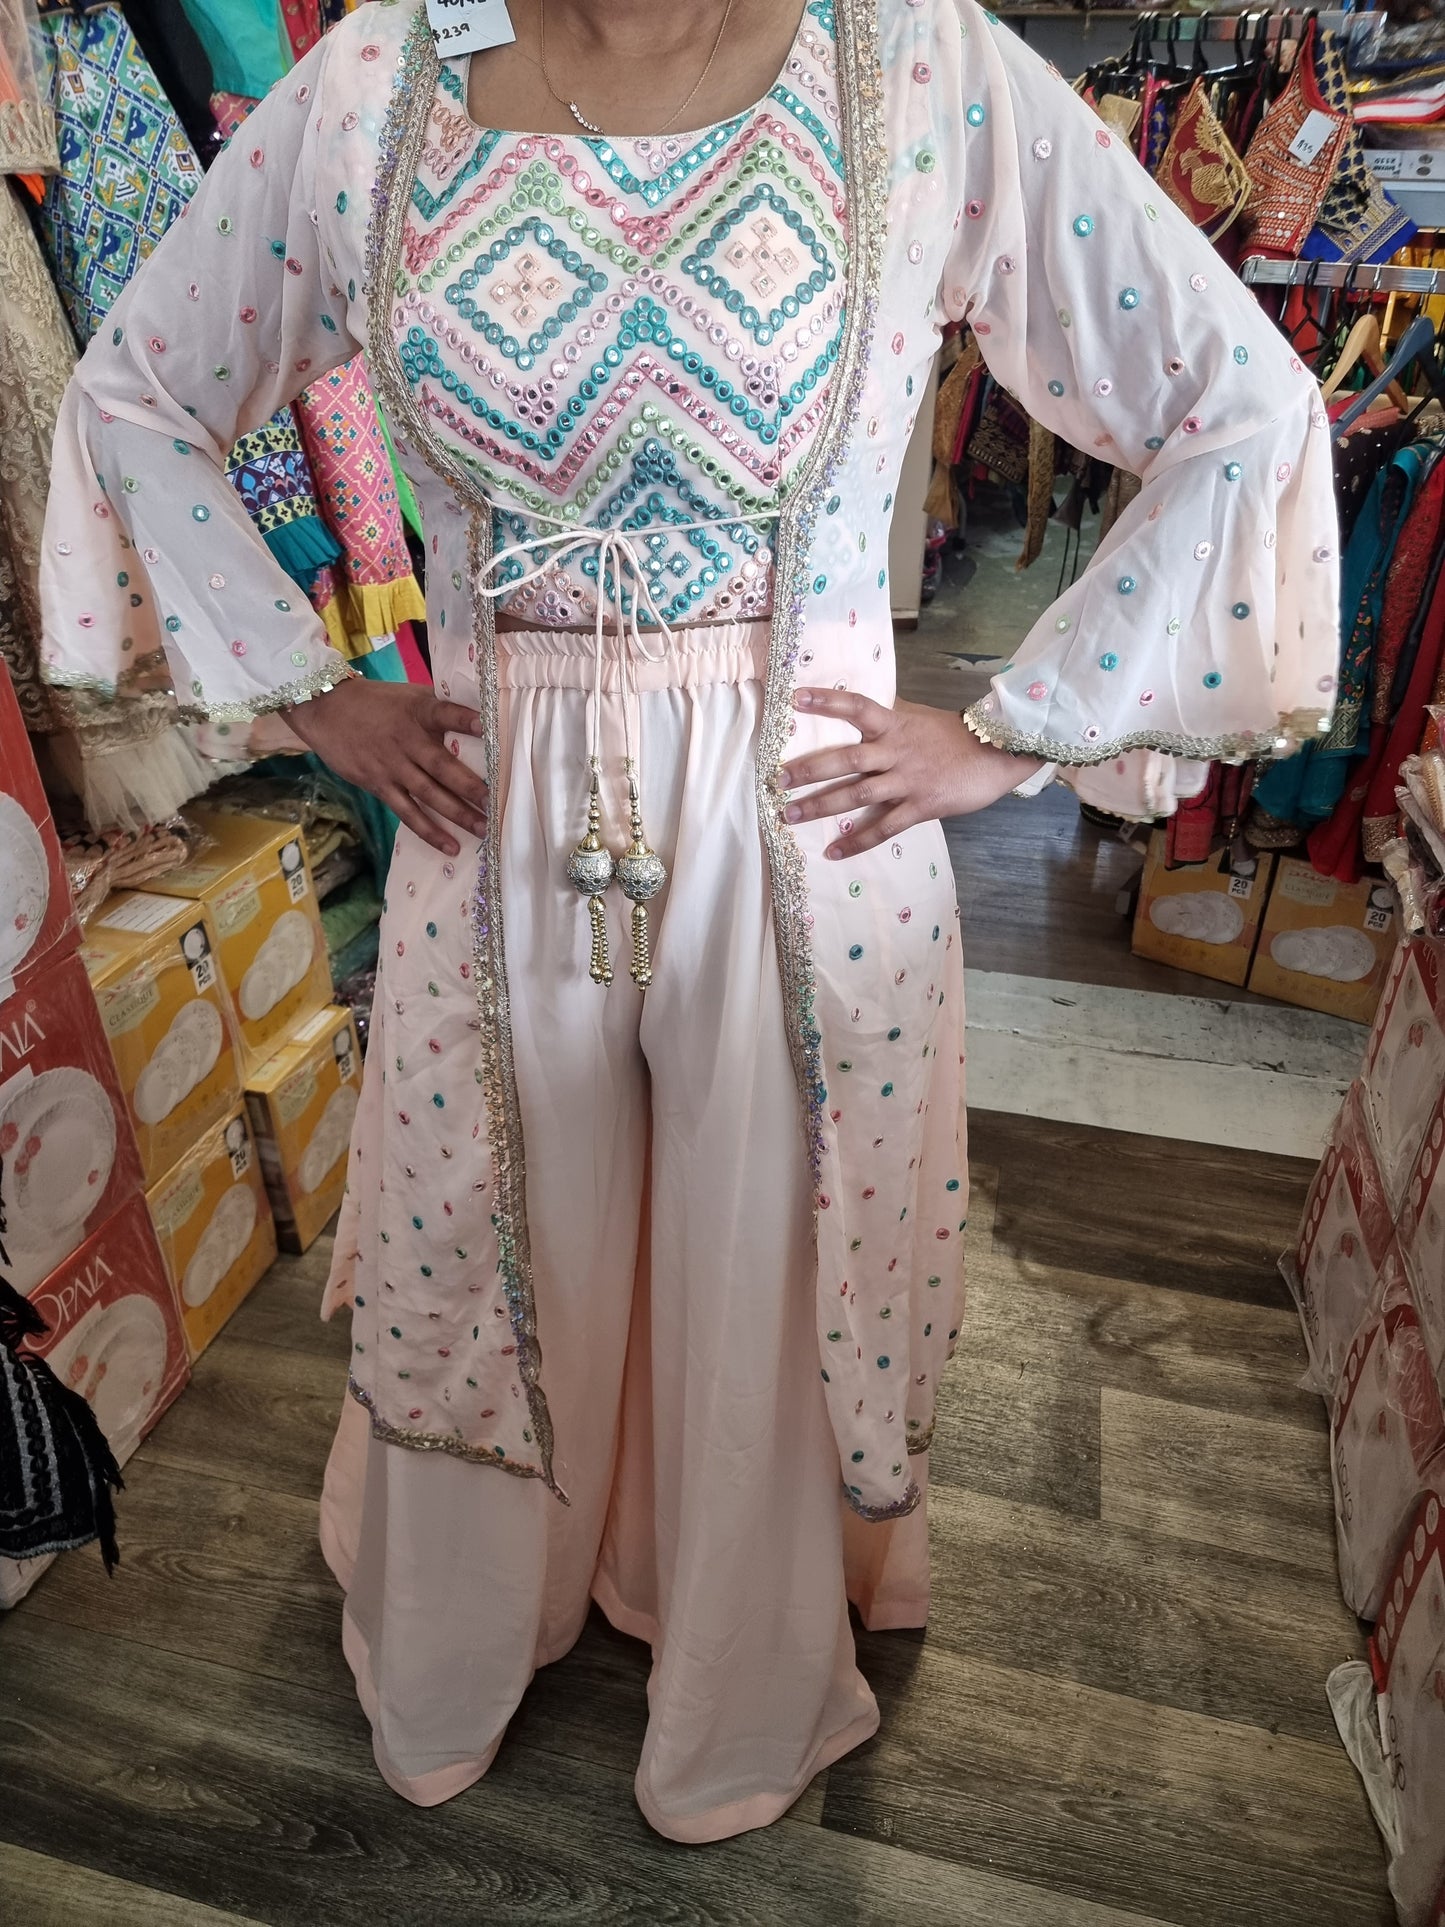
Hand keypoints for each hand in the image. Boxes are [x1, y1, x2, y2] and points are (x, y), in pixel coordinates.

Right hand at [281, 678, 488, 856]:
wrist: (326, 709)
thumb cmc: (377, 702)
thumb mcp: (409, 696)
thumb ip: (439, 707)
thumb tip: (482, 718)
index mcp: (420, 711)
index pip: (447, 713)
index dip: (467, 720)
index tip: (489, 727)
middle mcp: (407, 740)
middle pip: (443, 766)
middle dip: (471, 787)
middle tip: (498, 803)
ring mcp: (393, 766)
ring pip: (429, 794)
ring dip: (458, 814)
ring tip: (484, 830)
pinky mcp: (379, 785)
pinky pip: (408, 813)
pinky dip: (430, 831)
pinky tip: (451, 846)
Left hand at [781, 689, 1044, 858]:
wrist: (997, 754)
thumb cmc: (954, 736)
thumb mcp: (918, 718)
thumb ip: (888, 716)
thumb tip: (858, 706)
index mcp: (894, 725)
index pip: (856, 707)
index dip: (827, 701)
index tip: (796, 699)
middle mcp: (896, 751)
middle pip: (847, 760)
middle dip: (810, 770)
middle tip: (780, 780)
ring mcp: (907, 780)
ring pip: (858, 795)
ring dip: (822, 806)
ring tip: (791, 815)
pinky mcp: (921, 806)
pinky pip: (884, 827)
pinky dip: (857, 841)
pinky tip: (833, 852)